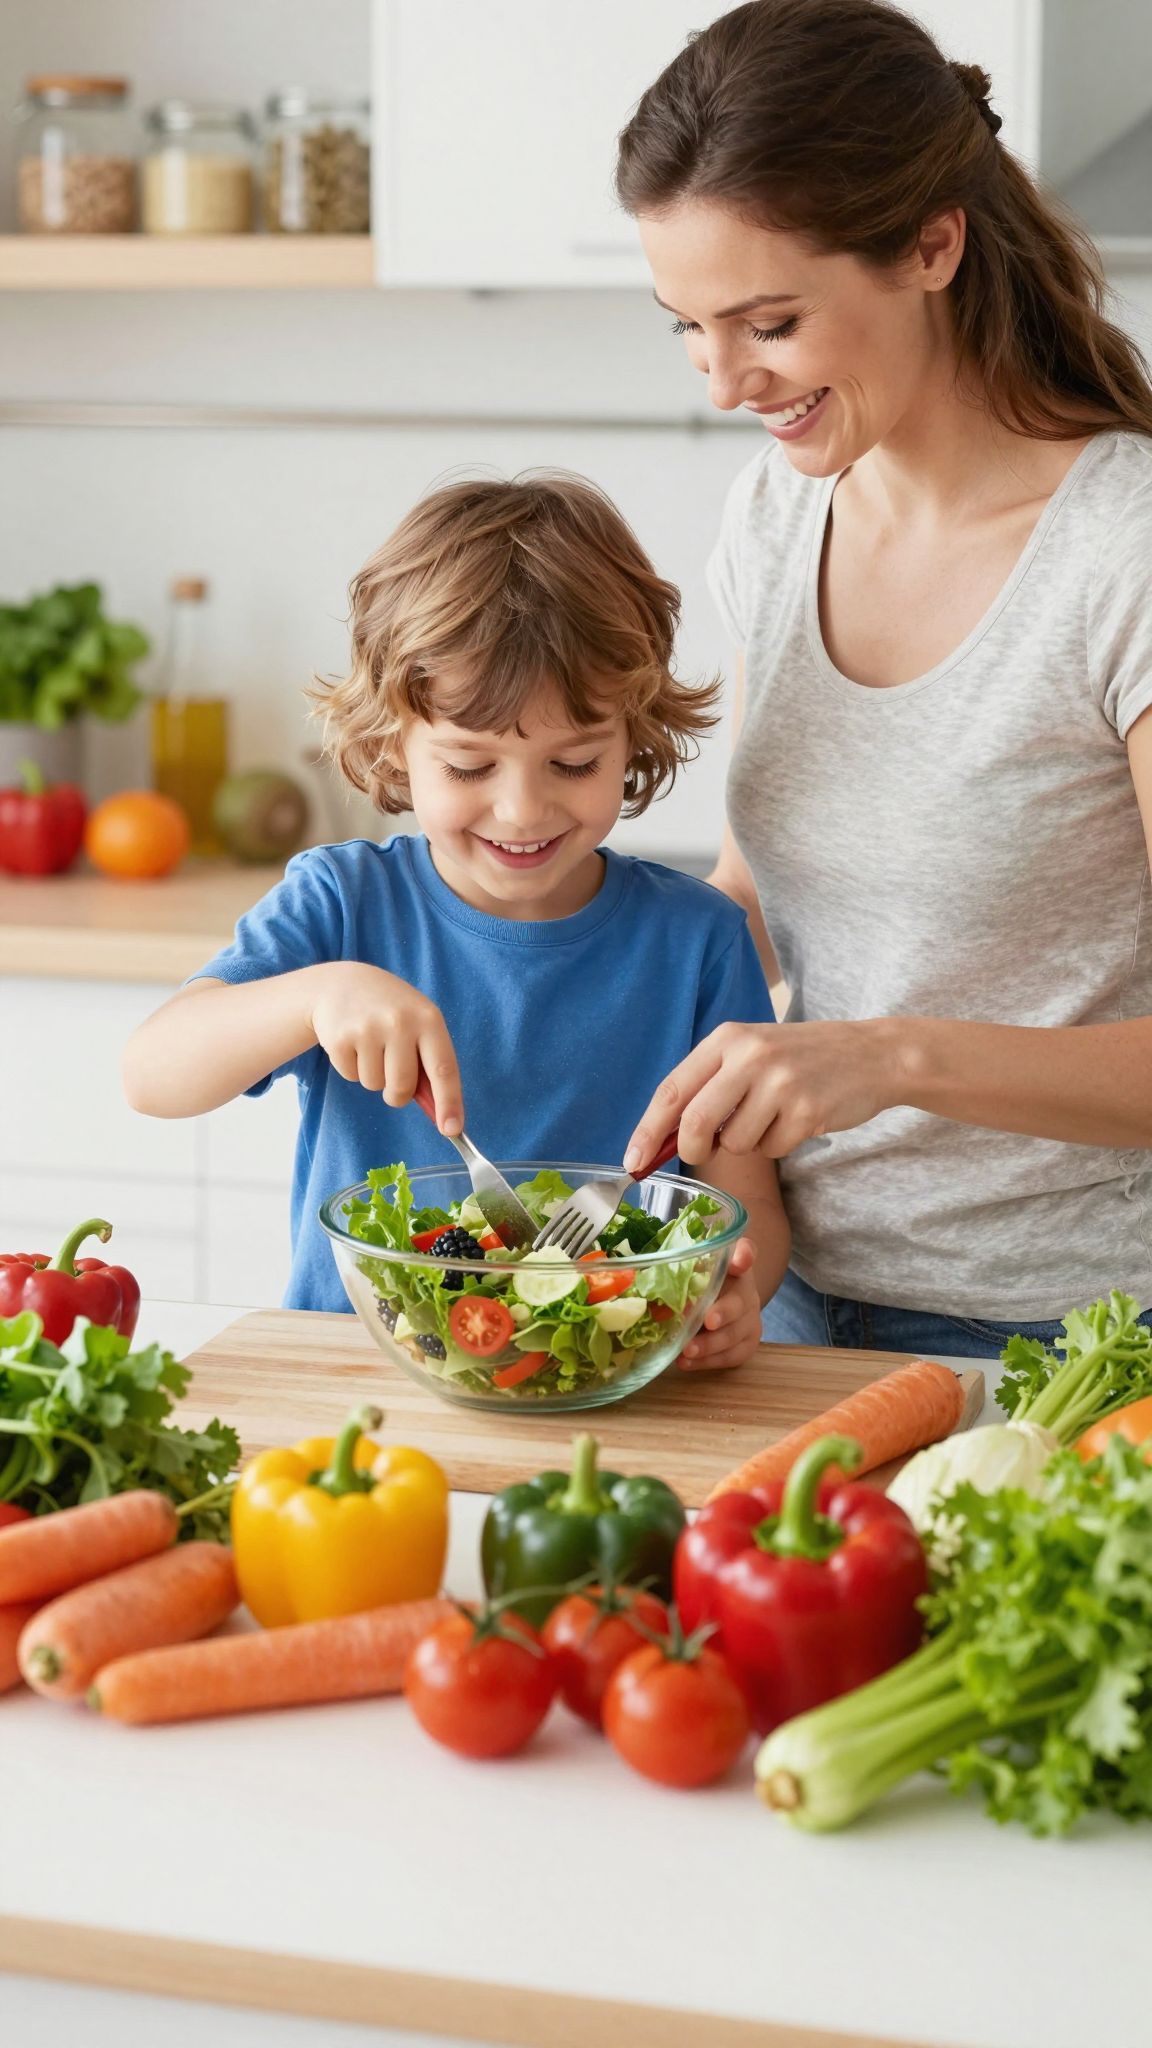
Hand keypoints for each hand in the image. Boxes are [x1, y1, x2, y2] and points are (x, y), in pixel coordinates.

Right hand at [309, 963, 463, 1133]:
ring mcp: (368, 1028)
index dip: (449, 1102)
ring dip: (373, 1076)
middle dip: (398, 1093)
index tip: (452, 1129)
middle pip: (403, 1087)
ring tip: (371, 1045)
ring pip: (375, 1085)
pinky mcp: (339, 1038)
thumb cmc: (391, 1012)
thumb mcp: (418, 1024)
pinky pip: (351, 1076)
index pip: (444, 1069)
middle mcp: (400, 1022)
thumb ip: (430, 1064)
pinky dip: (352, 1067)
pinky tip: (353, 1043)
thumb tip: (442, 1116)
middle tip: (392, 1072)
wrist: (342, 984)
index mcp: (429, 1019)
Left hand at [625, 1018, 903, 1167]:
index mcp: (727, 1038)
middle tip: (703, 1153)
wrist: (870, 1054)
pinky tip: (797, 1119)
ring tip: (772, 1117)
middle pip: (695, 1123)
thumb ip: (708, 1085)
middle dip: (692, 1149)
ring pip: (735, 1143)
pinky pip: (771, 1149)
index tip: (632, 1162)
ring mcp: (780, 1083)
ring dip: (747, 1143)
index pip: (672, 1089)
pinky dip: (778, 1145)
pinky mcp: (807, 1111)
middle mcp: (750, 1056)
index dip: (647, 1130)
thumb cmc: (800, 1059)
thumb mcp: (750, 1053)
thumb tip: (660, 1139)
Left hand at [678, 1237, 759, 1371]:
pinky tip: (686, 1363)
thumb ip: (679, 1261)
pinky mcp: (746, 1343)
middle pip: (740, 1303)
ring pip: (735, 1335)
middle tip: (705, 1321)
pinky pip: (731, 1356)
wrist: (726, 1299)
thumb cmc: (702, 1279)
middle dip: (722, 1313)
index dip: (743, 1257)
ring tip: (686, 1351)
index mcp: (735, 1265)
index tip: (737, 1264)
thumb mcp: (692, 1264)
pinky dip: (708, 1362)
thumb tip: (643, 1272)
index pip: (746, 1252)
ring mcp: (750, 1320)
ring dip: (711, 1345)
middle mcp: (747, 1292)